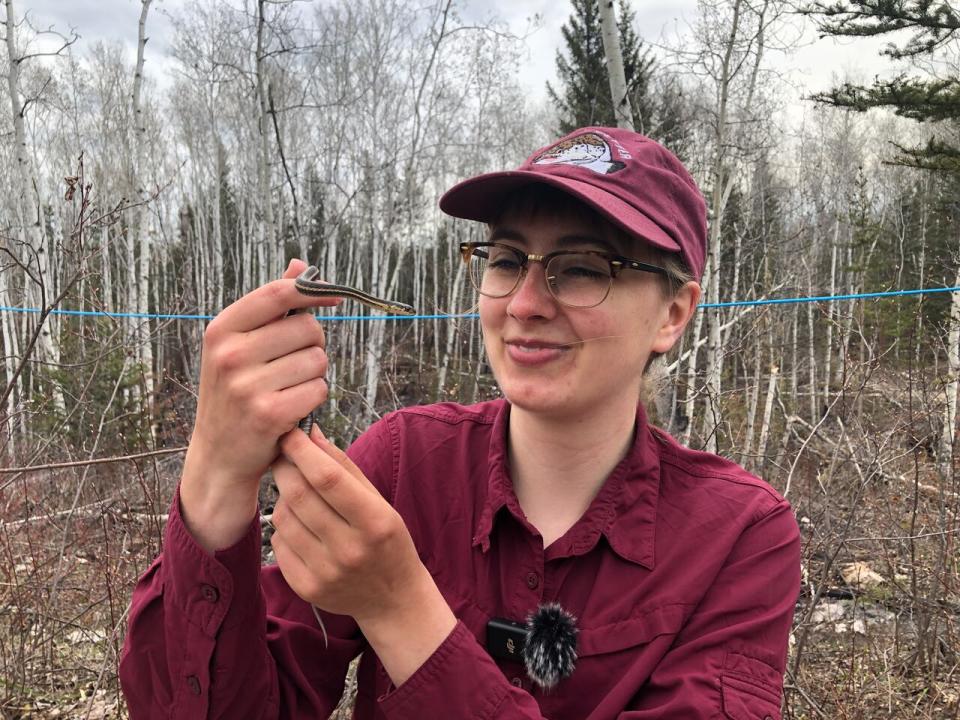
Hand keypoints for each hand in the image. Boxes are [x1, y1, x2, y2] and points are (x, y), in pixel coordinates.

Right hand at [180, 259, 340, 550]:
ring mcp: (247, 385)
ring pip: (318, 360)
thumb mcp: (241, 345)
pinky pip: (319, 389)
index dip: (314, 291)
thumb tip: (301, 265)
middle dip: (313, 344)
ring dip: (315, 374)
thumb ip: (271, 306)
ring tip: (289, 388)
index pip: (279, 293)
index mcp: (221, 330)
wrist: (219, 453)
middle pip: (308, 327)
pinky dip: (314, 398)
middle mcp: (230, 354)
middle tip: (293, 365)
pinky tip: (293, 407)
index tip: (335, 296)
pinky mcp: (269, 414)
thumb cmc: (236, 391)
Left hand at [271, 427, 455, 684]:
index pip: (327, 478)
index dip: (302, 451)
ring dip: (283, 497)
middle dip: (284, 467)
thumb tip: (311, 433)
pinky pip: (279, 544)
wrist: (392, 598)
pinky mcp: (306, 588)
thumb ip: (343, 467)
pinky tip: (300, 525)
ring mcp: (326, 572)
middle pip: (298, 495)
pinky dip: (284, 527)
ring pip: (284, 518)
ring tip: (297, 495)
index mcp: (375, 522)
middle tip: (282, 456)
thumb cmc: (386, 540)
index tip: (290, 434)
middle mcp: (350, 549)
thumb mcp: (378, 501)